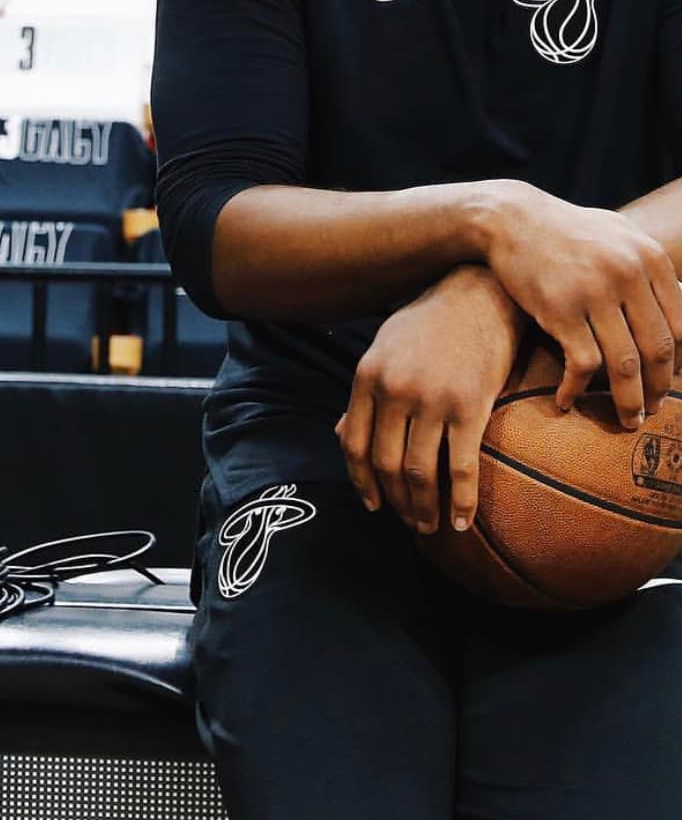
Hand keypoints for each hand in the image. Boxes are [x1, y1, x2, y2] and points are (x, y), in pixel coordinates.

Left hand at [337, 266, 524, 533]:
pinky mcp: (471, 406)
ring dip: (423, 508)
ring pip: (419, 472)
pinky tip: (463, 521)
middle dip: (394, 501)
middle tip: (406, 521)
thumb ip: (364, 393)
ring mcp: (432, 400)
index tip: (371, 504)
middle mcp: (394, 390)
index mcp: (367, 376)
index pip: (353, 444)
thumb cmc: (429, 322)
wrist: (479, 294)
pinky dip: (463, 502)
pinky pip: (462, 467)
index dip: (360, 481)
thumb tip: (341, 436)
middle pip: (385, 463)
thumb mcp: (384, 348)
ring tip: (429, 525)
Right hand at [480, 182, 681, 427]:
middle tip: (651, 410)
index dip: (678, 363)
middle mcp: (627, 274)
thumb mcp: (619, 234)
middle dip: (658, 389)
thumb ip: (649, 267)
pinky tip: (566, 401)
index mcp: (650, 258)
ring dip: (628, 402)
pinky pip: (581, 364)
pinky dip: (576, 389)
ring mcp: (593, 293)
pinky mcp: (559, 310)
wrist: (509, 218)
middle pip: (658, 349)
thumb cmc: (565, 231)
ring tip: (625, 420)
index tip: (667, 382)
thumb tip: (678, 308)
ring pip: (625, 365)